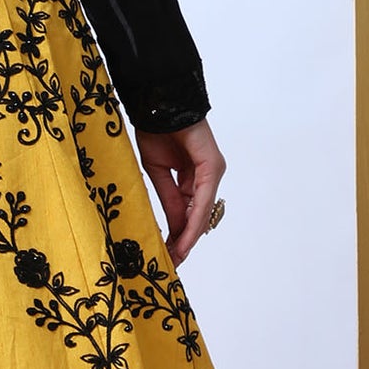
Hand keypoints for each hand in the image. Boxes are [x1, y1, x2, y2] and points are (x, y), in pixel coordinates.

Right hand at [134, 118, 225, 268]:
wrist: (158, 105)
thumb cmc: (156, 131)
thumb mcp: (157, 173)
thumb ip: (169, 199)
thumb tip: (175, 228)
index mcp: (193, 177)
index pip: (189, 211)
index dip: (179, 233)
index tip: (168, 254)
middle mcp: (207, 176)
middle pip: (198, 215)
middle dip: (185, 240)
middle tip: (171, 262)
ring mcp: (212, 171)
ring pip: (202, 211)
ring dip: (189, 236)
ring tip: (176, 256)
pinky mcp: (213, 167)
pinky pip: (202, 200)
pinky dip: (194, 220)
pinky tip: (184, 237)